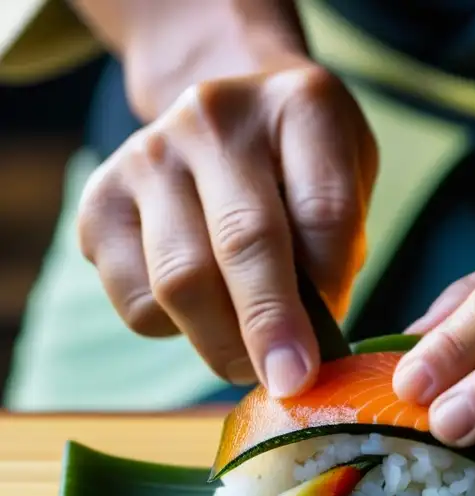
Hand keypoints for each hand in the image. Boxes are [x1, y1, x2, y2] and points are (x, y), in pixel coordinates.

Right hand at [77, 59, 377, 396]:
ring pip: (181, 279)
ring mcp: (149, 154)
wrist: (227, 115)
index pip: (324, 211)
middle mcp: (215, 118)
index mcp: (301, 107)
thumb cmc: (302, 167)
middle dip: (271, 327)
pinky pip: (136, 297)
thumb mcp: (349, 182)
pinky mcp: (99, 200)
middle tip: (291, 384)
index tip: (334, 346)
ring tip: (252, 366)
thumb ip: (339, 246)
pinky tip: (203, 316)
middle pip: (245, 242)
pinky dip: (174, 330)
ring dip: (222, 342)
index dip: (332, 288)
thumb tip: (309, 342)